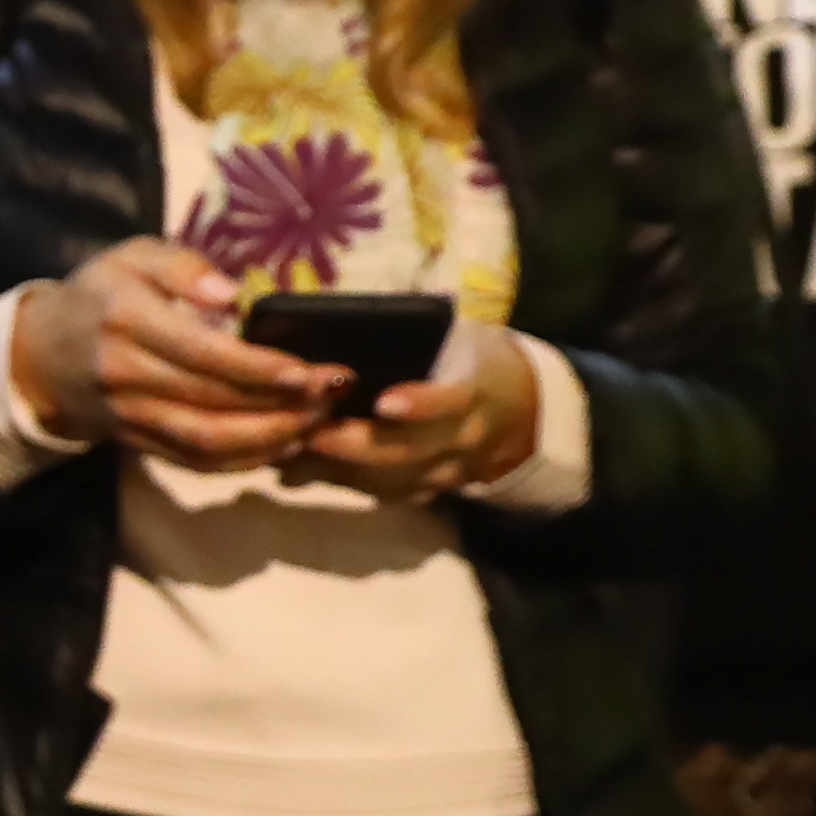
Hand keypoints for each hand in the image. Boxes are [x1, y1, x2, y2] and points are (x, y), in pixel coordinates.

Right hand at [8, 237, 345, 474]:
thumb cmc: (100, 295)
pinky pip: (196, 460)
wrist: (40, 356)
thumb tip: (232, 294)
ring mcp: (131, 415)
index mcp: (127, 319)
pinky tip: (284, 444)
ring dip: (269, 437)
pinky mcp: (138, 443)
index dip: (257, 367)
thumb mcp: (132, 256)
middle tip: (334, 390)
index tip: (308, 369)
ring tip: (318, 421)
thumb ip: (181, 265)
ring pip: (207, 440)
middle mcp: (127, 373)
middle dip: (281, 403)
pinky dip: (244, 459)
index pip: (201, 352)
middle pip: (212, 400)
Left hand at [277, 315, 545, 499]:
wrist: (526, 407)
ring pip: (391, 480)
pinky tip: (302, 471)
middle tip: (305, 432)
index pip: (450, 401)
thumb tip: (344, 322)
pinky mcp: (434, 489)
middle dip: (352, 445)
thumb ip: (414, 337)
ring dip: (336, 470)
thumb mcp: (458, 338)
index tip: (383, 402)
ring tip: (289, 453)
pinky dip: (344, 483)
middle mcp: (463, 438)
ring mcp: (449, 471)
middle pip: (407, 452)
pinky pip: (387, 493)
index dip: (421, 404)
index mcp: (473, 391)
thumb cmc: (476, 358)